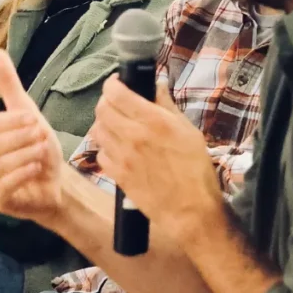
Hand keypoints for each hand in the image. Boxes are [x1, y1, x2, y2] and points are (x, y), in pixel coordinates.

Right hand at [0, 49, 64, 222]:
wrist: (57, 184)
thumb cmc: (37, 149)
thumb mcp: (26, 114)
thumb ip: (8, 87)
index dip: (8, 121)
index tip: (33, 118)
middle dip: (16, 138)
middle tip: (39, 132)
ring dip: (20, 155)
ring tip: (41, 149)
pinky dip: (20, 175)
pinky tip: (37, 166)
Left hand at [94, 76, 224, 242]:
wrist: (190, 210)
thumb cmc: (195, 168)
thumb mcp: (188, 130)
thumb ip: (167, 105)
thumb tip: (156, 85)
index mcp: (153, 121)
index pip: (116, 93)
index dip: (113, 83)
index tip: (117, 82)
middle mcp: (132, 136)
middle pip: (101, 109)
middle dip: (107, 101)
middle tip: (117, 103)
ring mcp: (122, 157)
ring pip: (97, 130)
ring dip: (104, 124)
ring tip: (116, 125)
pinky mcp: (116, 175)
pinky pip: (100, 153)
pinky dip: (106, 147)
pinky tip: (119, 149)